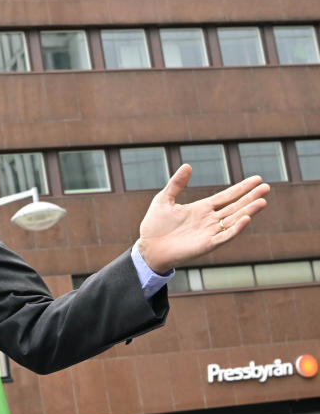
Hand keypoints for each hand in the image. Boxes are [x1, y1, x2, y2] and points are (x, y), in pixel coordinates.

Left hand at [136, 165, 269, 273]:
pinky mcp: (207, 245)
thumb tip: (187, 165)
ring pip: (234, 220)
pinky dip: (236, 228)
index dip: (241, 188)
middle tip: (267, 187)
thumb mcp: (164, 199)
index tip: (257, 179)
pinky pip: (225, 236)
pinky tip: (246, 218)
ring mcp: (209, 232)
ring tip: (262, 201)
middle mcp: (209, 220)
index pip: (226, 196)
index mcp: (201, 209)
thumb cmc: (154, 225)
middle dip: (250, 197)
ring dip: (248, 211)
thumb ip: (176, 184)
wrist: (148, 248)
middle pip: (235, 207)